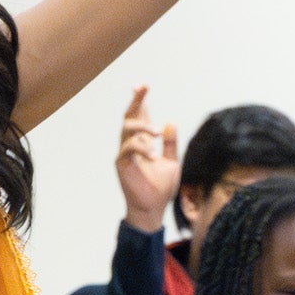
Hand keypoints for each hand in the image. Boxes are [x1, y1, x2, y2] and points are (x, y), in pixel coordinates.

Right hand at [116, 86, 180, 233]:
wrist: (153, 209)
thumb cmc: (160, 188)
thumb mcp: (172, 162)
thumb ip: (170, 144)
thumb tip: (170, 122)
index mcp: (144, 142)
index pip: (141, 117)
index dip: (141, 101)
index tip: (143, 85)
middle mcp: (132, 144)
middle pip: (130, 116)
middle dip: (135, 100)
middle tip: (142, 87)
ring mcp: (125, 153)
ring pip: (126, 129)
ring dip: (141, 126)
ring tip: (156, 133)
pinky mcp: (122, 164)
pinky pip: (127, 149)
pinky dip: (140, 147)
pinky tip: (151, 154)